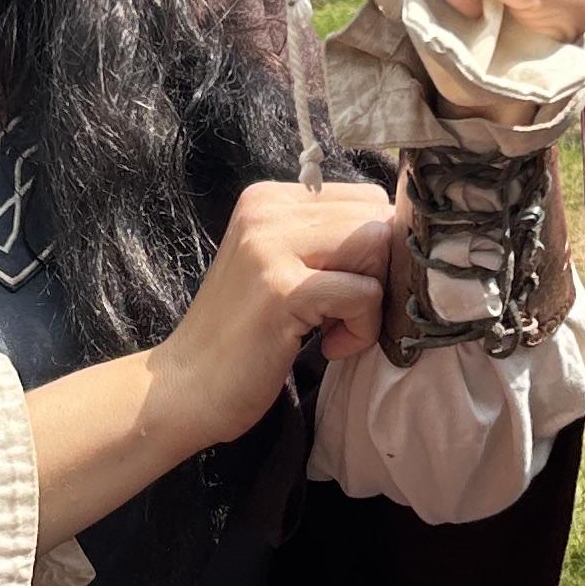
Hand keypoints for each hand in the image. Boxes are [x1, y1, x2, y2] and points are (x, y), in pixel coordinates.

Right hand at [149, 179, 393, 456]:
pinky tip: (327, 348)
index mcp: (269, 198)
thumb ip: (326, 243)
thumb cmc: (244, 337)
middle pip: (376, 218)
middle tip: (340, 314)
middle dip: (377, 273)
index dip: (373, 249)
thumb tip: (398, 236)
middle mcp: (267, 209)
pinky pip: (364, 294)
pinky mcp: (281, 289)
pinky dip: (361, 330)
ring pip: (376, 246)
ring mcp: (270, 246)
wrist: (186, 388)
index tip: (341, 290)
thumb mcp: (281, 268)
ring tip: (332, 329)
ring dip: (371, 301)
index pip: (365, 197)